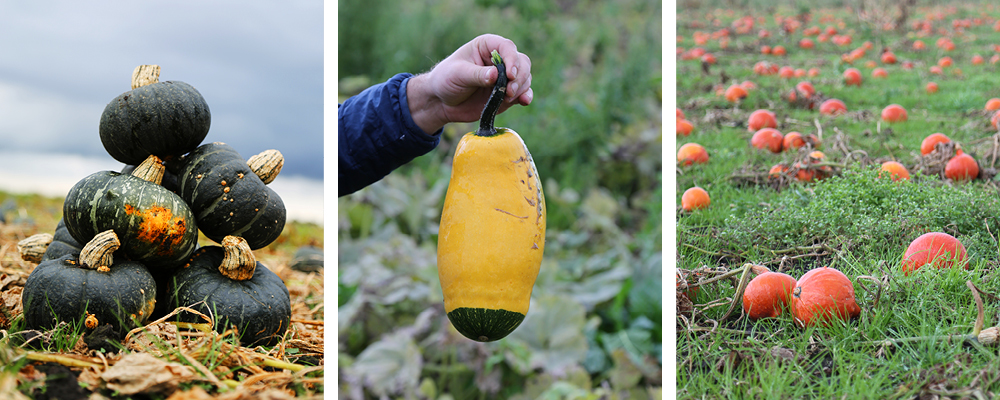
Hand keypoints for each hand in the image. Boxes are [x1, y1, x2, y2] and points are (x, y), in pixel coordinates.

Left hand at [407, 34, 532, 133]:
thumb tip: (496, 75)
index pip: (507, 47)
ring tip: (507, 97)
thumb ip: (477, 75)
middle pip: (521, 62)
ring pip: (525, 77)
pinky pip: (523, 93)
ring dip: (521, 88)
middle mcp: (500, 60)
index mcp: (487, 46)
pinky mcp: (507, 93)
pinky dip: (526, 96)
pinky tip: (524, 102)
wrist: (442, 102)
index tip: (509, 75)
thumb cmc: (446, 80)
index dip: (512, 59)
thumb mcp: (458, 74)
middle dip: (519, 76)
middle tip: (509, 90)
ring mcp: (505, 77)